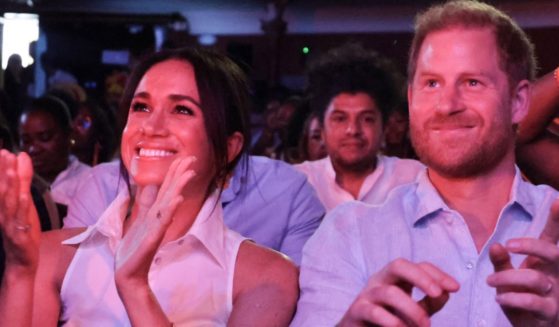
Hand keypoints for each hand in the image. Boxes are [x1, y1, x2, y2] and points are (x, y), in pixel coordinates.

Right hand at [0, 150, 38, 274]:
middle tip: (4, 153)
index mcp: (3, 205)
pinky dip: (20, 206)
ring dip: (9, 184)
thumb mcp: (24, 201)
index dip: (0, 168)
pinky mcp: (18, 234)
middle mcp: (2, 212)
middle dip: (2, 171)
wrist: (21, 260)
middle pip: (1, 189)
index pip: (0, 184)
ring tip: (11, 168)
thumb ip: (23, 180)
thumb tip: (22, 157)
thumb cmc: (22, 228)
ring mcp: (9, 223)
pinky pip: (18, 219)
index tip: (3, 150)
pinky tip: (22, 195)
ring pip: (8, 202)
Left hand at [114, 156, 195, 287]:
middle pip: (171, 191)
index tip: (185, 158)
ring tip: (188, 172)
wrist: (128, 274)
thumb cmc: (133, 250)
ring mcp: (156, 227)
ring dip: (179, 187)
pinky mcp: (151, 239)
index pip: (167, 188)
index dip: (175, 172)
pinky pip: (161, 222)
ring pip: (169, 203)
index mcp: (154, 212)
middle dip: (180, 174)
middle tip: (192, 158)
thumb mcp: (137, 221)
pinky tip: (176, 200)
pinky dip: (169, 210)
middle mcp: (157, 218)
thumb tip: (151, 186)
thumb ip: (145, 204)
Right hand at [339, 258, 458, 326]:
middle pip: (398, 266)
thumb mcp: (414, 311)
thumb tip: (446, 291)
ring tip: (425, 325)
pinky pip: (374, 312)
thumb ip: (430, 302)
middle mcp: (380, 281)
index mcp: (395, 279)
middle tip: (437, 293)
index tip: (455, 287)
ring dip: (412, 309)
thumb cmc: (389, 321)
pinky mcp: (356, 311)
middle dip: (420, 277)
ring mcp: (366, 295)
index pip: (417, 266)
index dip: (437, 273)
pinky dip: (392, 322)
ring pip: (389, 293)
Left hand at [488, 199, 558, 325]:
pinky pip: (534, 302)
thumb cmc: (520, 299)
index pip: (552, 238)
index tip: (557, 200)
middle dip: (531, 246)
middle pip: (553, 253)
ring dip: (508, 278)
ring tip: (490, 281)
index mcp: (544, 263)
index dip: (556, 220)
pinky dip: (513, 298)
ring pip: (536, 279)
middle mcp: (555, 275)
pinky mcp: (550, 313)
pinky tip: (500, 298)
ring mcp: (556, 294)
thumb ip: (501, 262)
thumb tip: (496, 245)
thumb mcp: (507, 278)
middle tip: (508, 245)